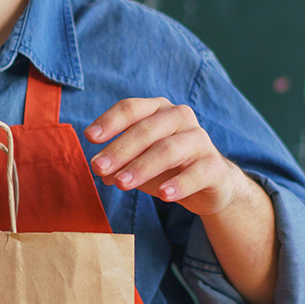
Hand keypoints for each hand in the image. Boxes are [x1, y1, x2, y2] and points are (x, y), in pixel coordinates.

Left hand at [86, 98, 258, 216]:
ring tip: (122, 184)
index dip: (110, 121)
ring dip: (142, 167)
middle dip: (120, 149)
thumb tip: (101, 172)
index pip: (131, 108)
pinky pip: (196, 173)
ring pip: (169, 150)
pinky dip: (178, 184)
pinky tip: (163, 195)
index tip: (90, 138)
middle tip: (98, 168)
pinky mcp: (214, 166)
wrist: (210, 183)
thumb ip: (118, 163)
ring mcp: (200, 140)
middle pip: (147, 129)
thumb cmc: (168, 167)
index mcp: (159, 110)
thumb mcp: (138, 162)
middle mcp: (181, 118)